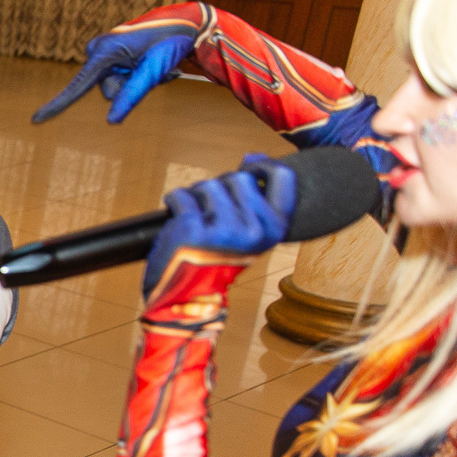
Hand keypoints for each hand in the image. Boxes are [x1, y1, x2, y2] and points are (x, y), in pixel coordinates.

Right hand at [32, 6, 206, 125]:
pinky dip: (136, 75)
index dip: (57, 106)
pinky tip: (151, 63)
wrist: (186, 22)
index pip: (78, 86)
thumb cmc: (170, 43)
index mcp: (104, 52)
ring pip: (114, 86)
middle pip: (106, 90)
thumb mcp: (153, 71)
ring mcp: (103, 51)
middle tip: (153, 70)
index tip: (35, 120)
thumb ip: (132, 95)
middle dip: (129, 87)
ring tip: (155, 65)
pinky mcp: (110, 53)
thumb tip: (111, 122)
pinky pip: (118, 76)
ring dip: (136, 81)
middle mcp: (98, 50)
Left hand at [144, 155, 296, 296]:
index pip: (282, 178)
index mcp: (275, 230)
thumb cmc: (217, 262)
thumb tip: (252, 156)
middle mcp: (253, 229)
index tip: (247, 166)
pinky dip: (174, 201)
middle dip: (219, 186)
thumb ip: (256, 201)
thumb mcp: (250, 235)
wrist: (187, 299)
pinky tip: (176, 217)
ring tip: (193, 217)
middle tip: (209, 208)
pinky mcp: (191, 229)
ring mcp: (222, 229)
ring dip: (195, 195)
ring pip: (207, 184)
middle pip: (237, 177)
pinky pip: (180, 195)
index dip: (263, 166)